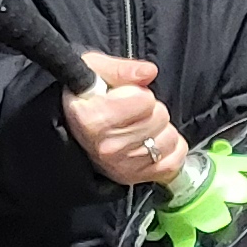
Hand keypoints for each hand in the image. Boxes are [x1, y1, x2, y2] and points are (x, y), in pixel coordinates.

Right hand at [61, 53, 190, 185]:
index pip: (145, 99)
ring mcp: (123, 165)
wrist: (72, 133)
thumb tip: (149, 72)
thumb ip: (121, 69)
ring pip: (169, 138)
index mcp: (94, 118)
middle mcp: (108, 146)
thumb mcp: (92, 71)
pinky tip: (153, 142)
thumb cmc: (83, 99)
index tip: (123, 96)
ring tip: (140, 127)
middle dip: (151, 109)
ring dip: (161, 130)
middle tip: (132, 112)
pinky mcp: (136, 177)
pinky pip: (173, 162)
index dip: (138, 92)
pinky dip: (171, 150)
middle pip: (160, 117)